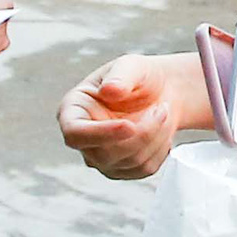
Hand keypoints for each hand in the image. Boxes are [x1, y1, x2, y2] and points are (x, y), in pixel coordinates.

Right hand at [59, 55, 179, 179]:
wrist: (160, 93)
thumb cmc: (140, 77)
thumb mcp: (131, 66)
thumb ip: (120, 75)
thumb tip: (109, 90)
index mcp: (73, 111)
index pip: (75, 134)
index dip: (101, 134)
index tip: (130, 125)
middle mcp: (83, 139)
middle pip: (105, 153)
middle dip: (142, 132)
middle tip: (161, 109)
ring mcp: (101, 158)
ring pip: (129, 162)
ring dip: (155, 137)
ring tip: (162, 112)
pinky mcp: (122, 170)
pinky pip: (144, 169)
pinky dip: (160, 149)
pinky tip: (160, 130)